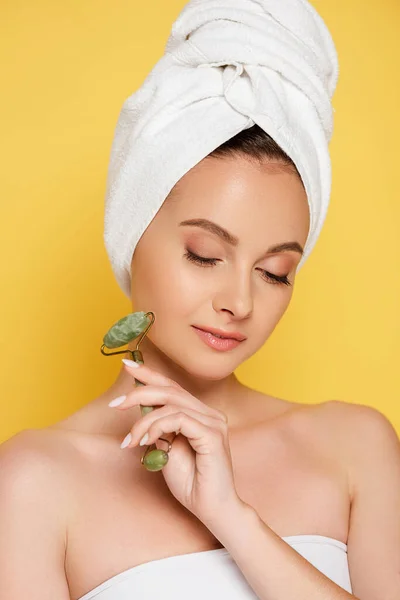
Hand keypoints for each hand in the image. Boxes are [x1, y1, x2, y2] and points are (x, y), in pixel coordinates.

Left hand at [109, 359, 243, 526]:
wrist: (211, 509)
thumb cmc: (191, 483)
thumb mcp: (166, 449)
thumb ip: (159, 428)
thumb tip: (142, 410)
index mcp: (200, 414)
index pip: (172, 386)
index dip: (149, 373)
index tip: (127, 364)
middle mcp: (209, 413)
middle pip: (170, 390)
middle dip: (139, 392)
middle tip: (116, 403)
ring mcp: (214, 422)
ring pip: (170, 404)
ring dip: (143, 422)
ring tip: (131, 441)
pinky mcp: (212, 434)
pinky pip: (178, 419)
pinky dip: (157, 427)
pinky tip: (146, 442)